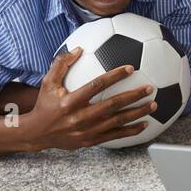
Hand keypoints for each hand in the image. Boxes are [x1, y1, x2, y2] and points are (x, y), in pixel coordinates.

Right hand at [23, 47, 155, 150]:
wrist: (36, 134)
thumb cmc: (44, 104)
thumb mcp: (47, 83)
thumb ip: (61, 64)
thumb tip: (79, 49)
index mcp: (70, 101)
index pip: (97, 85)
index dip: (114, 76)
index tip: (130, 68)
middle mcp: (80, 117)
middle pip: (112, 105)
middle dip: (133, 96)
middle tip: (149, 88)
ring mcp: (87, 131)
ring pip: (117, 122)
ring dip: (137, 113)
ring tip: (153, 105)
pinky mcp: (91, 141)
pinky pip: (115, 136)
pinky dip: (131, 131)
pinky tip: (145, 124)